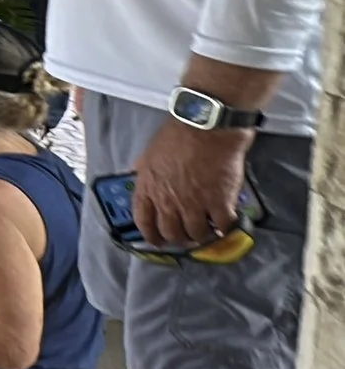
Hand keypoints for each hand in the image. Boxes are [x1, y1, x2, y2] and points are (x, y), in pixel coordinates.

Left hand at [133, 120, 250, 248]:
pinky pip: (222, 227)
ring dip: (202, 236)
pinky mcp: (219, 203)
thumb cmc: (177, 135)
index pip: (144, 221)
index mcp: (148, 188)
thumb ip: (146, 170)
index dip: (151, 236)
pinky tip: (227, 225)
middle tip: (187, 237)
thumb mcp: (150, 154)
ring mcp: (194, 204)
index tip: (158, 241)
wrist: (207, 128)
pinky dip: (225, 230)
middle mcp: (168, 201)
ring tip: (208, 231)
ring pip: (196, 234)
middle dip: (179, 239)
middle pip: (171, 233)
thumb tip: (141, 176)